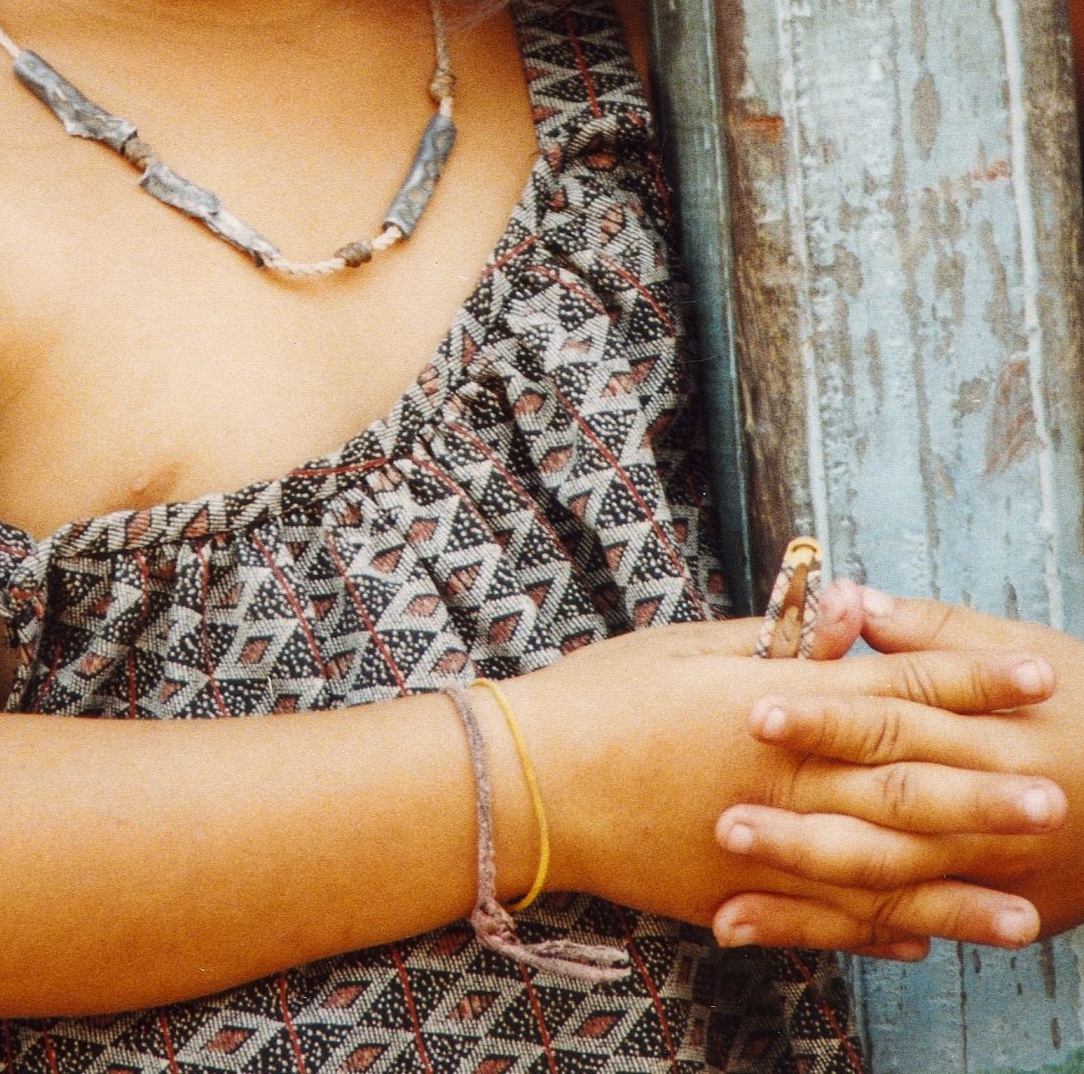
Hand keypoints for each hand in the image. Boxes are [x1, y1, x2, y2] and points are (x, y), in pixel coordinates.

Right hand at [508, 610, 1062, 959]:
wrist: (526, 783)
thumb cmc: (604, 698)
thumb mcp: (690, 647)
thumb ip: (778, 640)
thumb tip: (848, 614)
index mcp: (771, 705)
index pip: (890, 689)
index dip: (966, 680)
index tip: (1032, 674)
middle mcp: (780, 780)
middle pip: (903, 787)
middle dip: (987, 791)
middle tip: (1059, 796)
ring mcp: (762, 848)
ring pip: (879, 875)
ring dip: (959, 891)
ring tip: (1029, 908)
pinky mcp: (738, 899)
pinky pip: (826, 924)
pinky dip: (882, 934)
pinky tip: (932, 943)